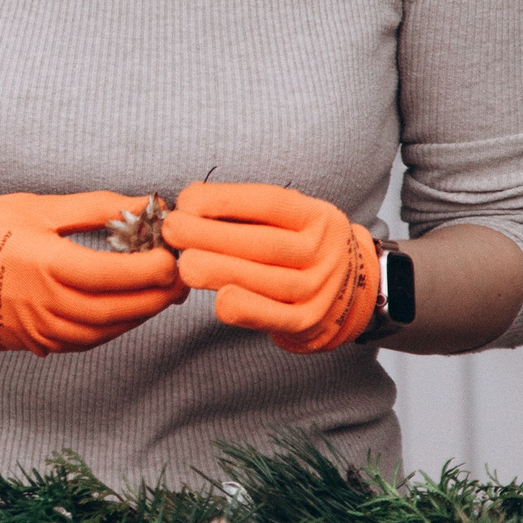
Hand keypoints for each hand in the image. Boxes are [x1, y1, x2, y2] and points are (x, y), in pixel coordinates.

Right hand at [0, 191, 184, 353]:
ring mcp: (39, 328)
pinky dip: (114, 327)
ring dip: (140, 314)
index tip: (175, 257)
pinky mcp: (35, 342)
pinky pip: (86, 341)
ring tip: (161, 294)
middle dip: (157, 296)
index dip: (152, 270)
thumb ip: (99, 208)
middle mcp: (44, 303)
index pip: (114, 275)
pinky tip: (126, 309)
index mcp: (47, 265)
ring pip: (106, 330)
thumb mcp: (43, 206)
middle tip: (182, 279)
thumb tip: (148, 203)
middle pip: (117, 309)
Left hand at [164, 182, 377, 353]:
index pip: (269, 203)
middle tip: (172, 231)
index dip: (223, 200)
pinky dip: (246, 310)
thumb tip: (191, 202)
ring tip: (184, 264)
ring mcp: (319, 290)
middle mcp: (323, 252)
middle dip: (210, 235)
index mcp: (318, 217)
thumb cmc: (299, 245)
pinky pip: (275, 317)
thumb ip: (249, 213)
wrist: (350, 290)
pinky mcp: (308, 321)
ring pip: (267, 281)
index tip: (186, 201)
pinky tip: (218, 300)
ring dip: (220, 272)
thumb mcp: (291, 219)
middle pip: (264, 243)